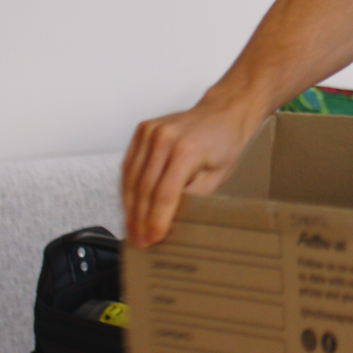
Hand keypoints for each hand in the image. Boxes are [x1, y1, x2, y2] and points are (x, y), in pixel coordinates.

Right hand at [121, 96, 253, 246]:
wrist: (223, 112)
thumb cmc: (224, 141)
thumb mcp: (218, 177)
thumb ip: (193, 199)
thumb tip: (172, 221)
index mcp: (186, 150)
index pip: (164, 195)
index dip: (156, 221)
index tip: (152, 238)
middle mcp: (164, 138)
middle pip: (144, 189)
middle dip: (140, 220)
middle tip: (139, 240)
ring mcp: (150, 132)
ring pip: (131, 179)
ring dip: (129, 208)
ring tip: (132, 228)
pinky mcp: (143, 130)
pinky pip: (128, 165)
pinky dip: (127, 188)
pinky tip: (129, 205)